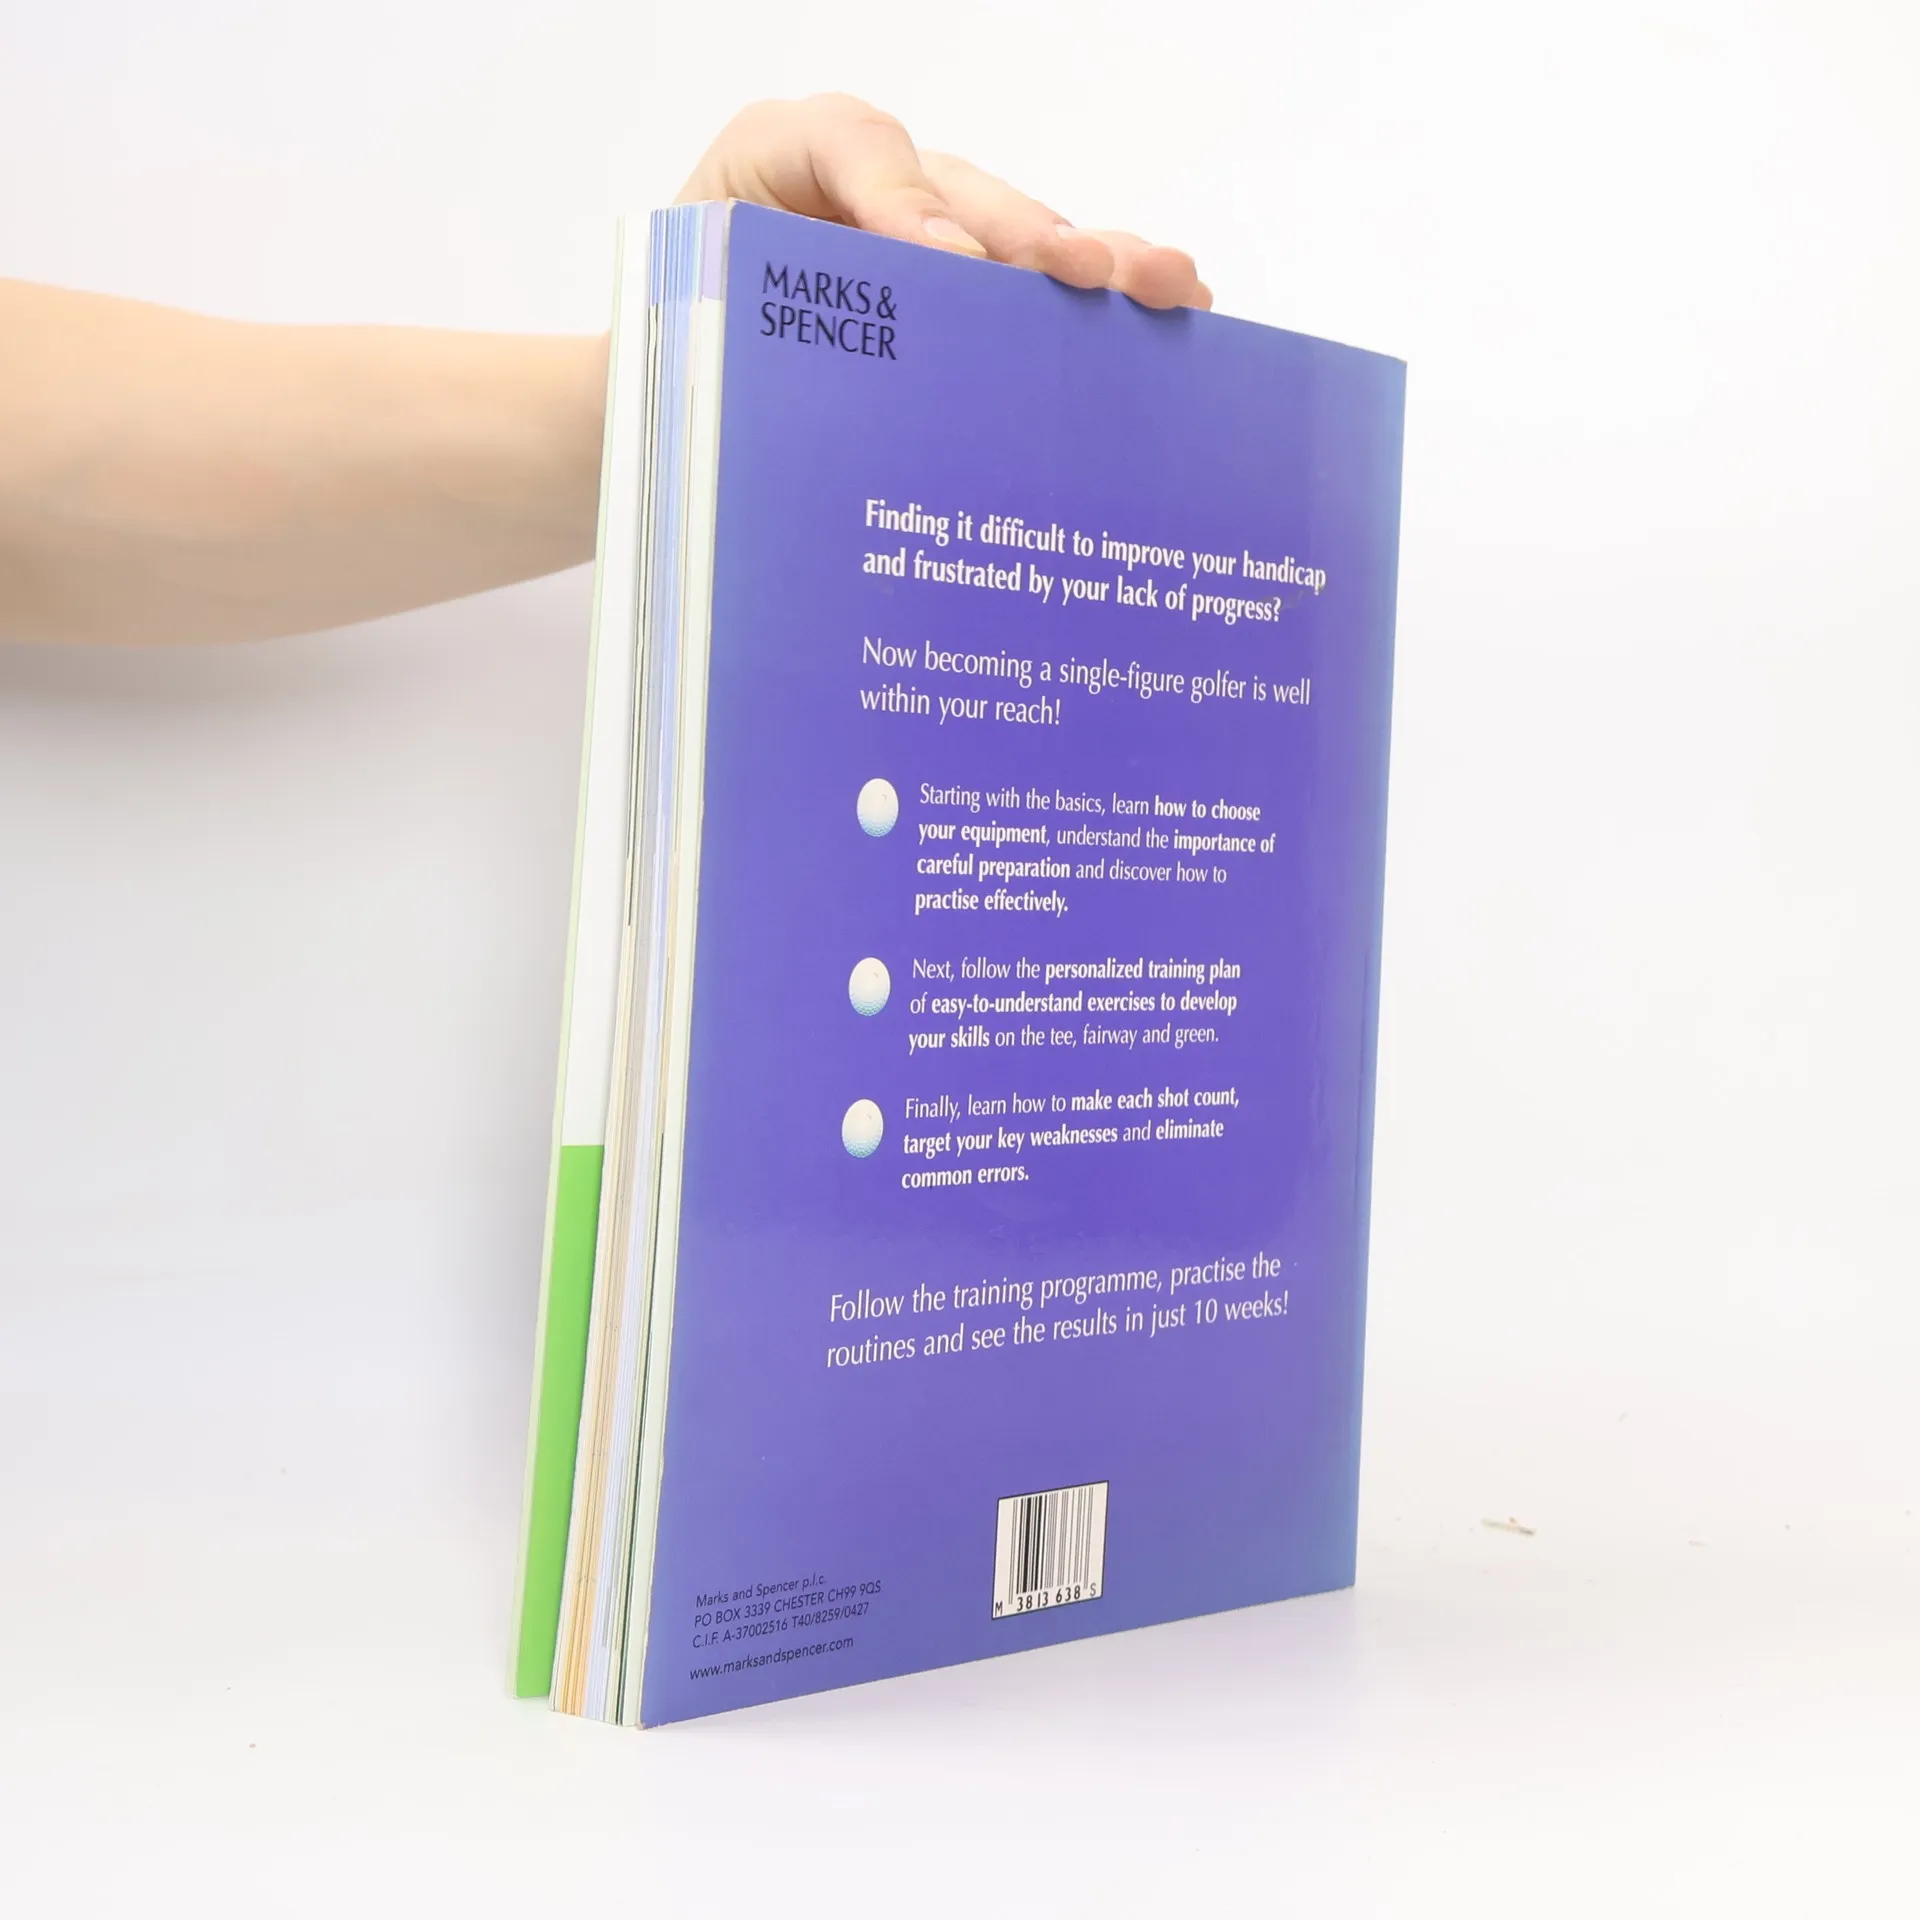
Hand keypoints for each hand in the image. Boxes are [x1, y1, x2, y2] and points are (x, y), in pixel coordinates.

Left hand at [677, 95, 1210, 311]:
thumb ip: (740, 294)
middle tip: (1088, 272)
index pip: (854, 149)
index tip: (957, 266)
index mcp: (787, 162)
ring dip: (1101, 259)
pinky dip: (1100, 302)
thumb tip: (884, 319)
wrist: (675, 385)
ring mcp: (926, 237)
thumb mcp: (682, 306)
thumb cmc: (678, 337)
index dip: (908, 200)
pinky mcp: (962, 294)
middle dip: (1032, 235)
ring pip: (1018, 236)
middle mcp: (872, 186)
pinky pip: (1033, 287)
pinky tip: (1175, 310)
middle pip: (963, 192)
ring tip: (1170, 285)